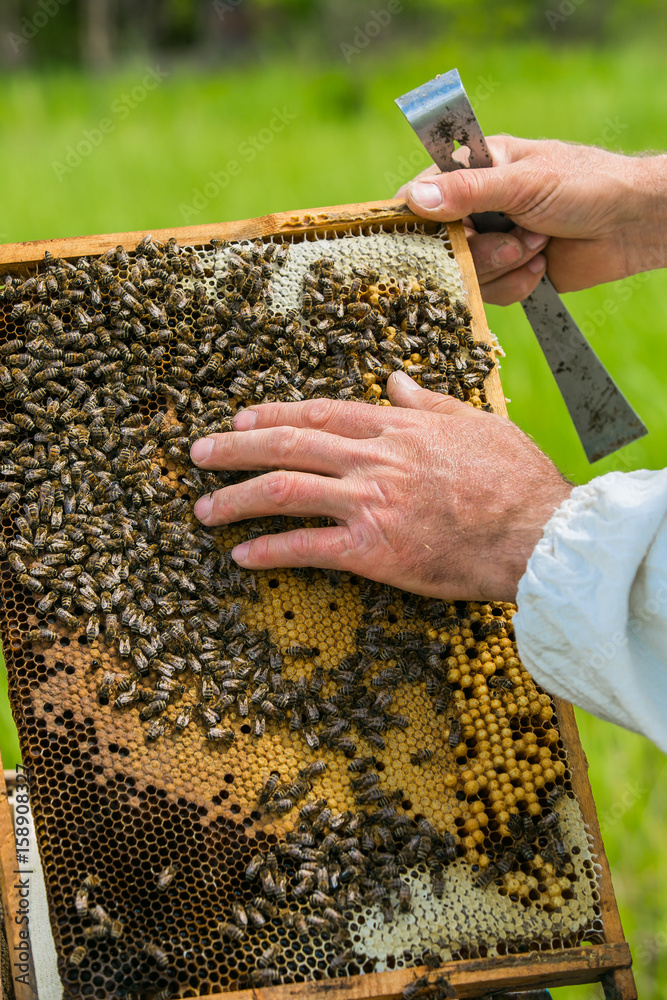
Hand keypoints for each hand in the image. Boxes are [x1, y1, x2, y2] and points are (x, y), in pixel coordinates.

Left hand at [190, 373, 571, 601]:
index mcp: (397, 427)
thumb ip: (428, 401)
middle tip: (199, 454)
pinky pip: (307, 548)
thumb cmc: (516, 479)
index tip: (241, 417)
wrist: (538, 533)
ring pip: (285, 491)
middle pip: (288, 445)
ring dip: (237, 498)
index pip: (320, 413)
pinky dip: (270, 550)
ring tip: (204, 510)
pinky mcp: (373, 551)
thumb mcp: (475, 422)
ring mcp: (369, 503)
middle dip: (235, 448)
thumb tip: (396, 380)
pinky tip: (242, 555)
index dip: (274, 414)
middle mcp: (374, 459)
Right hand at [396, 137, 666, 304]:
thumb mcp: (522, 182)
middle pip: (442, 245)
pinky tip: (542, 265)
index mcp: (475, 169)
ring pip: (467, 274)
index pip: (421, 195)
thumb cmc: (585, 184)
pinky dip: (518, 283)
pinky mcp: (509, 274)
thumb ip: (467, 191)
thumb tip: (413, 200)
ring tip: (538, 245)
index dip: (417, 221)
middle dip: (479, 250)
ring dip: (504, 265)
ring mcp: (492, 242)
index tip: (424, 238)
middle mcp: (477, 207)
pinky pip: (491, 293)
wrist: (632, 224)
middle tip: (515, 237)